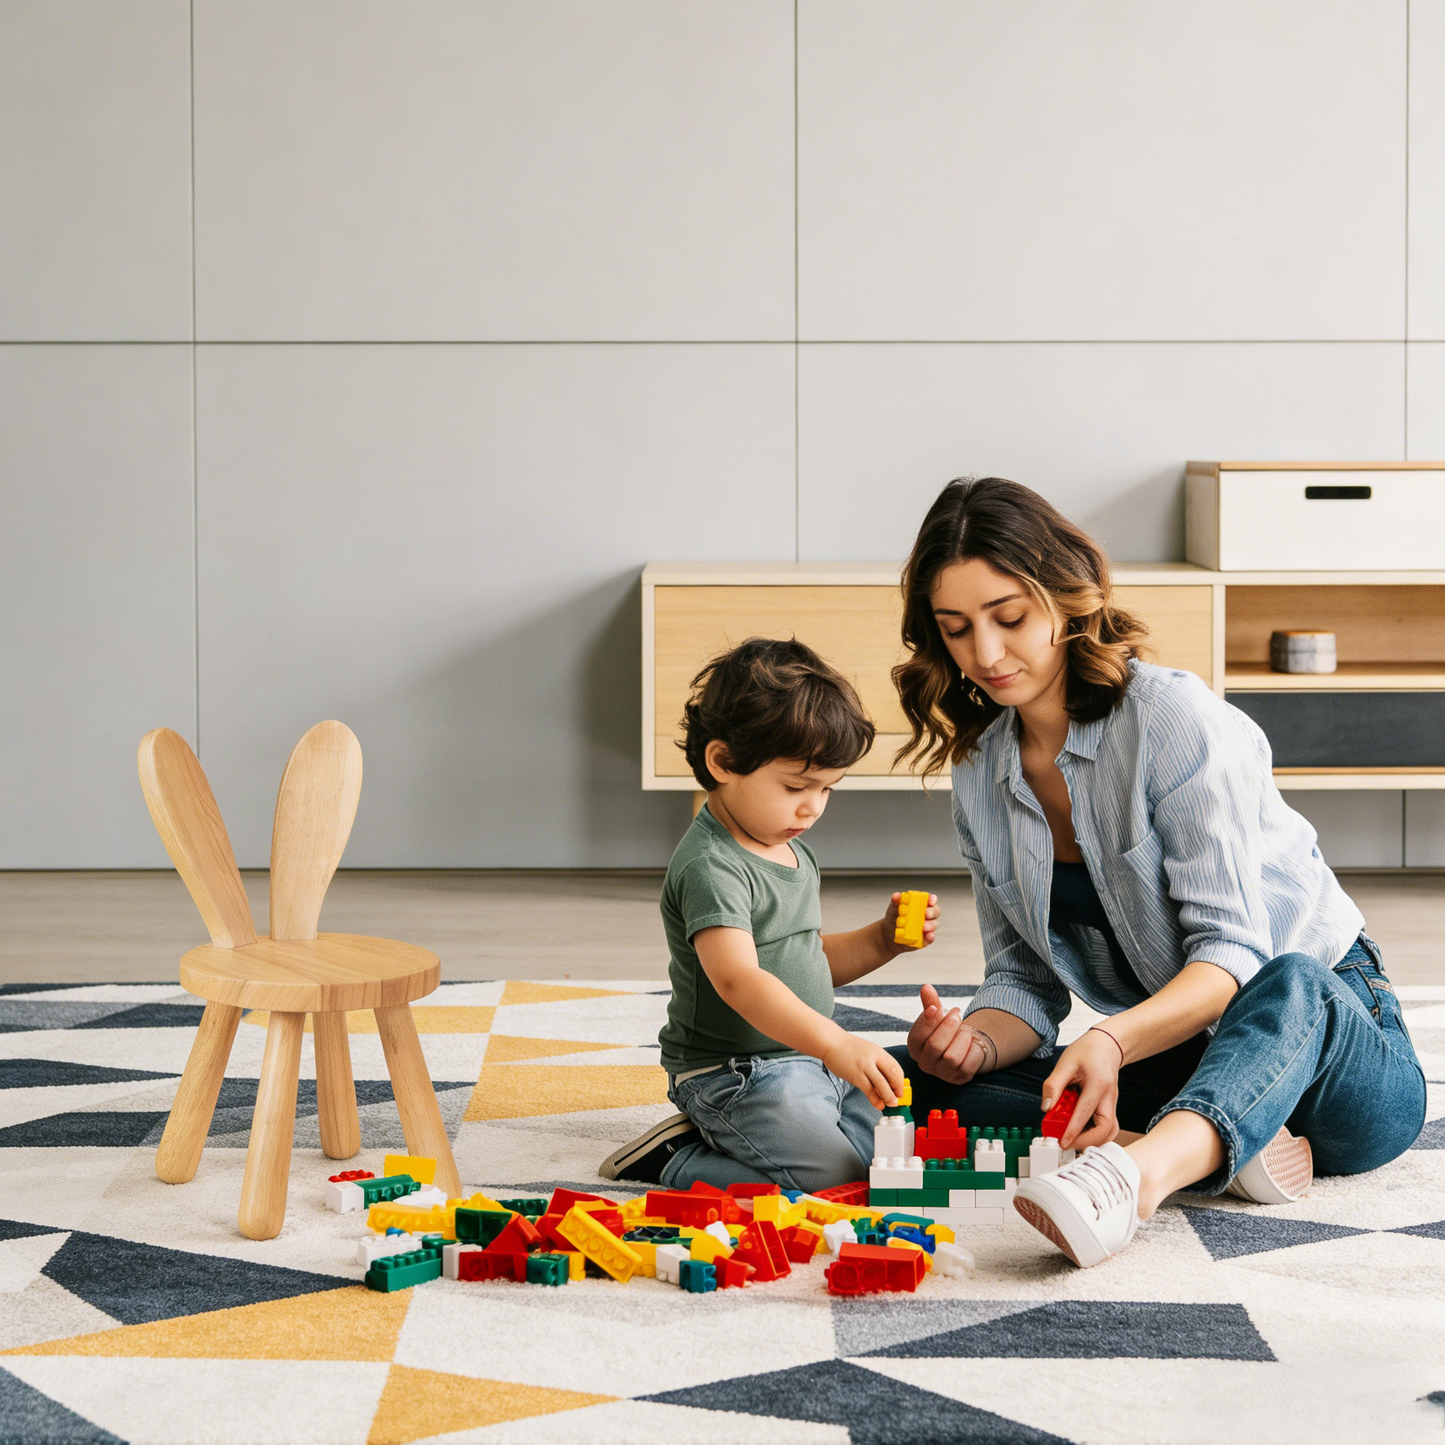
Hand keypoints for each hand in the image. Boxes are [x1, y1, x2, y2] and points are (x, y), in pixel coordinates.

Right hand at [822, 1033, 906, 1109]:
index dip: (900, 1081)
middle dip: (898, 1089)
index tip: (901, 1090)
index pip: (896, 1067)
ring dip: (889, 1097)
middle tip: (898, 1098)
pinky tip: (878, 1105)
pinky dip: (875, 1099)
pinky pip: (868, 1090)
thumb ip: (876, 1064)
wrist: (831, 1042)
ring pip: (882, 1084)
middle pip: (892, 1075)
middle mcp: (874, 1058)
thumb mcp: (867, 1051)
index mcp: (879, 1052)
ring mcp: (864, 1066)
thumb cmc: (848, 1048)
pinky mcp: (855, 1075)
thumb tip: (885, 1083)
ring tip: (891, 1104)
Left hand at [882, 892, 939, 951]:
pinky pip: (931, 937)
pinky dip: (930, 937)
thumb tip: (896, 896)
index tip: (931, 901)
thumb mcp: (893, 910)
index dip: (932, 899)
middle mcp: (926, 914)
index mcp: (920, 904)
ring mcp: (927, 927)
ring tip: (924, 927)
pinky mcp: (925, 938)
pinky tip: (927, 936)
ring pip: (934, 924)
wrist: (888, 936)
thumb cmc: (893, 919)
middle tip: (926, 914)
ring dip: (931, 925)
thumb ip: (895, 902)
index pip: (930, 899)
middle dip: (933, 912)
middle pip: (935, 911)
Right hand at [906, 983, 989, 1084]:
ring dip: (961, 1037)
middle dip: (948, 1026)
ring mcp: (942, 1073)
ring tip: (964, 1028)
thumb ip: (931, 1003)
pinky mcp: (959, 1078)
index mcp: (914, 1047)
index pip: (917, 1036)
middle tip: (957, 1012)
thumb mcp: (938, 1015)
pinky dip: (971, 1049)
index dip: (926, 1022)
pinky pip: (967, 1065)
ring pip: (951, 1057)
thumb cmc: (946, 1029)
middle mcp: (925, 1063)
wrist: (965, 1045)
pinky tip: (971, 1042)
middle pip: (935, 1046)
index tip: (936, 1007)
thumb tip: (926, 987)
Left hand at [1041, 1029, 1121, 1149]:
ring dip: (1091, 1140)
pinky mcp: (1109, 1108)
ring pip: (1109, 1132)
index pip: (1086, 1112)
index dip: (1074, 1130)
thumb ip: (1053, 1085)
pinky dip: (1093, 1134)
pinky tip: (1078, 1131)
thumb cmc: (1087, 1052)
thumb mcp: (1065, 1063)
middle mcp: (1109, 1097)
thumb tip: (1046, 1107)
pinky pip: (1105, 1127)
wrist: (1105, 1047)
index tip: (1062, 1141)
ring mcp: (1112, 1104)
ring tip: (1070, 1138)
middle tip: (1066, 1143)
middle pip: (1105, 1129)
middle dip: (1086, 1140)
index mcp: (1098, 1084)